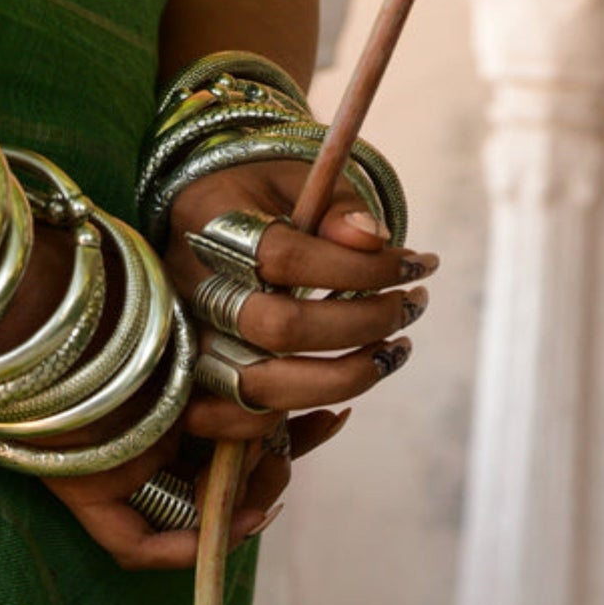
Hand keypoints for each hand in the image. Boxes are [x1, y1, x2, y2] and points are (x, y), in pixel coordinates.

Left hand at [0, 220, 346, 569]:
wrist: (55, 300)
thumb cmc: (127, 288)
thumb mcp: (209, 311)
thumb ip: (256, 334)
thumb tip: (312, 352)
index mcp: (182, 389)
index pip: (242, 432)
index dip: (289, 435)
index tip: (330, 417)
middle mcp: (152, 432)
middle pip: (225, 478)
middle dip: (272, 471)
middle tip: (301, 446)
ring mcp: (119, 467)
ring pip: (193, 514)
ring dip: (241, 504)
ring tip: (268, 481)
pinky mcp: (86, 495)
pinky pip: (134, 546)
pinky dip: (182, 548)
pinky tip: (228, 526)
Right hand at [163, 158, 439, 441]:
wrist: (200, 225)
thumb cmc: (261, 200)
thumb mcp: (297, 180)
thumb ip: (335, 205)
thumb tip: (372, 240)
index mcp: (211, 228)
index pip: (285, 258)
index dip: (357, 269)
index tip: (413, 264)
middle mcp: (192, 293)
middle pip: (278, 329)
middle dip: (360, 324)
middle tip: (411, 307)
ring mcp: (191, 344)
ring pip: (263, 386)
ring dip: (343, 379)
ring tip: (393, 352)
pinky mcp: (197, 385)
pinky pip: (240, 424)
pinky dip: (296, 423)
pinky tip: (343, 393)